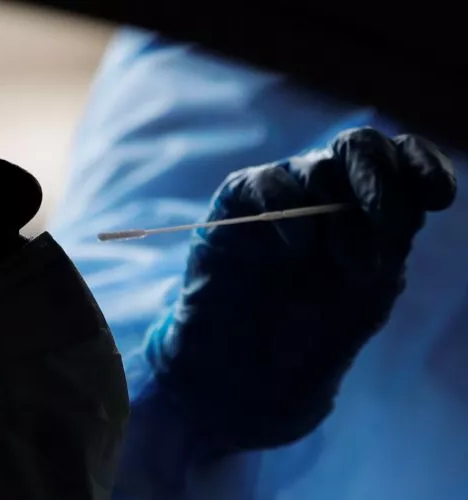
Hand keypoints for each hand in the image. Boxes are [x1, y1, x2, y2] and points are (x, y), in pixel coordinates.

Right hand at [145, 127, 456, 449]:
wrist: (246, 369)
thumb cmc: (312, 336)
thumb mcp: (371, 290)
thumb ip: (390, 240)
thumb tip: (406, 195)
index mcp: (367, 212)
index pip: (400, 161)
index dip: (423, 166)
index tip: (438, 198)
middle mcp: (326, 196)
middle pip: (360, 148)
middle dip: (380, 180)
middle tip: (388, 224)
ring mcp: (281, 197)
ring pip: (318, 168)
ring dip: (338, 213)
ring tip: (338, 265)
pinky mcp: (237, 204)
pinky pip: (265, 183)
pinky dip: (285, 209)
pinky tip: (296, 247)